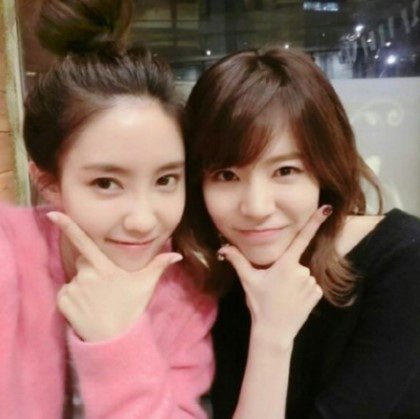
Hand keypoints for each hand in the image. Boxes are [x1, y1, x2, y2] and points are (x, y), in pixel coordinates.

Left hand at [47, 212, 181, 341]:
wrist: (116, 339)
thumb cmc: (131, 309)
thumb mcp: (146, 284)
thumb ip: (159, 265)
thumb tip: (177, 256)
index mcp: (104, 267)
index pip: (84, 242)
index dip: (69, 226)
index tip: (53, 214)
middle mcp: (86, 275)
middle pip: (84, 261)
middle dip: (91, 267)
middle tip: (106, 286)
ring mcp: (74, 289)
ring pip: (75, 278)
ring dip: (83, 285)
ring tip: (98, 300)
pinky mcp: (63, 302)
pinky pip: (65, 293)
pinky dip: (73, 298)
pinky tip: (87, 308)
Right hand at [218, 206, 330, 349]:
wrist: (274, 331)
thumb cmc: (259, 304)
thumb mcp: (248, 280)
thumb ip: (237, 260)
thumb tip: (222, 248)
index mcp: (285, 264)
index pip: (301, 238)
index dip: (315, 222)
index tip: (327, 208)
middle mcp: (301, 271)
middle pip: (294, 262)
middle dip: (286, 270)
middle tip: (274, 286)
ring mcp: (311, 283)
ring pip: (302, 274)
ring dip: (294, 281)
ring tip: (283, 295)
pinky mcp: (317, 293)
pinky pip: (310, 285)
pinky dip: (303, 290)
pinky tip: (293, 300)